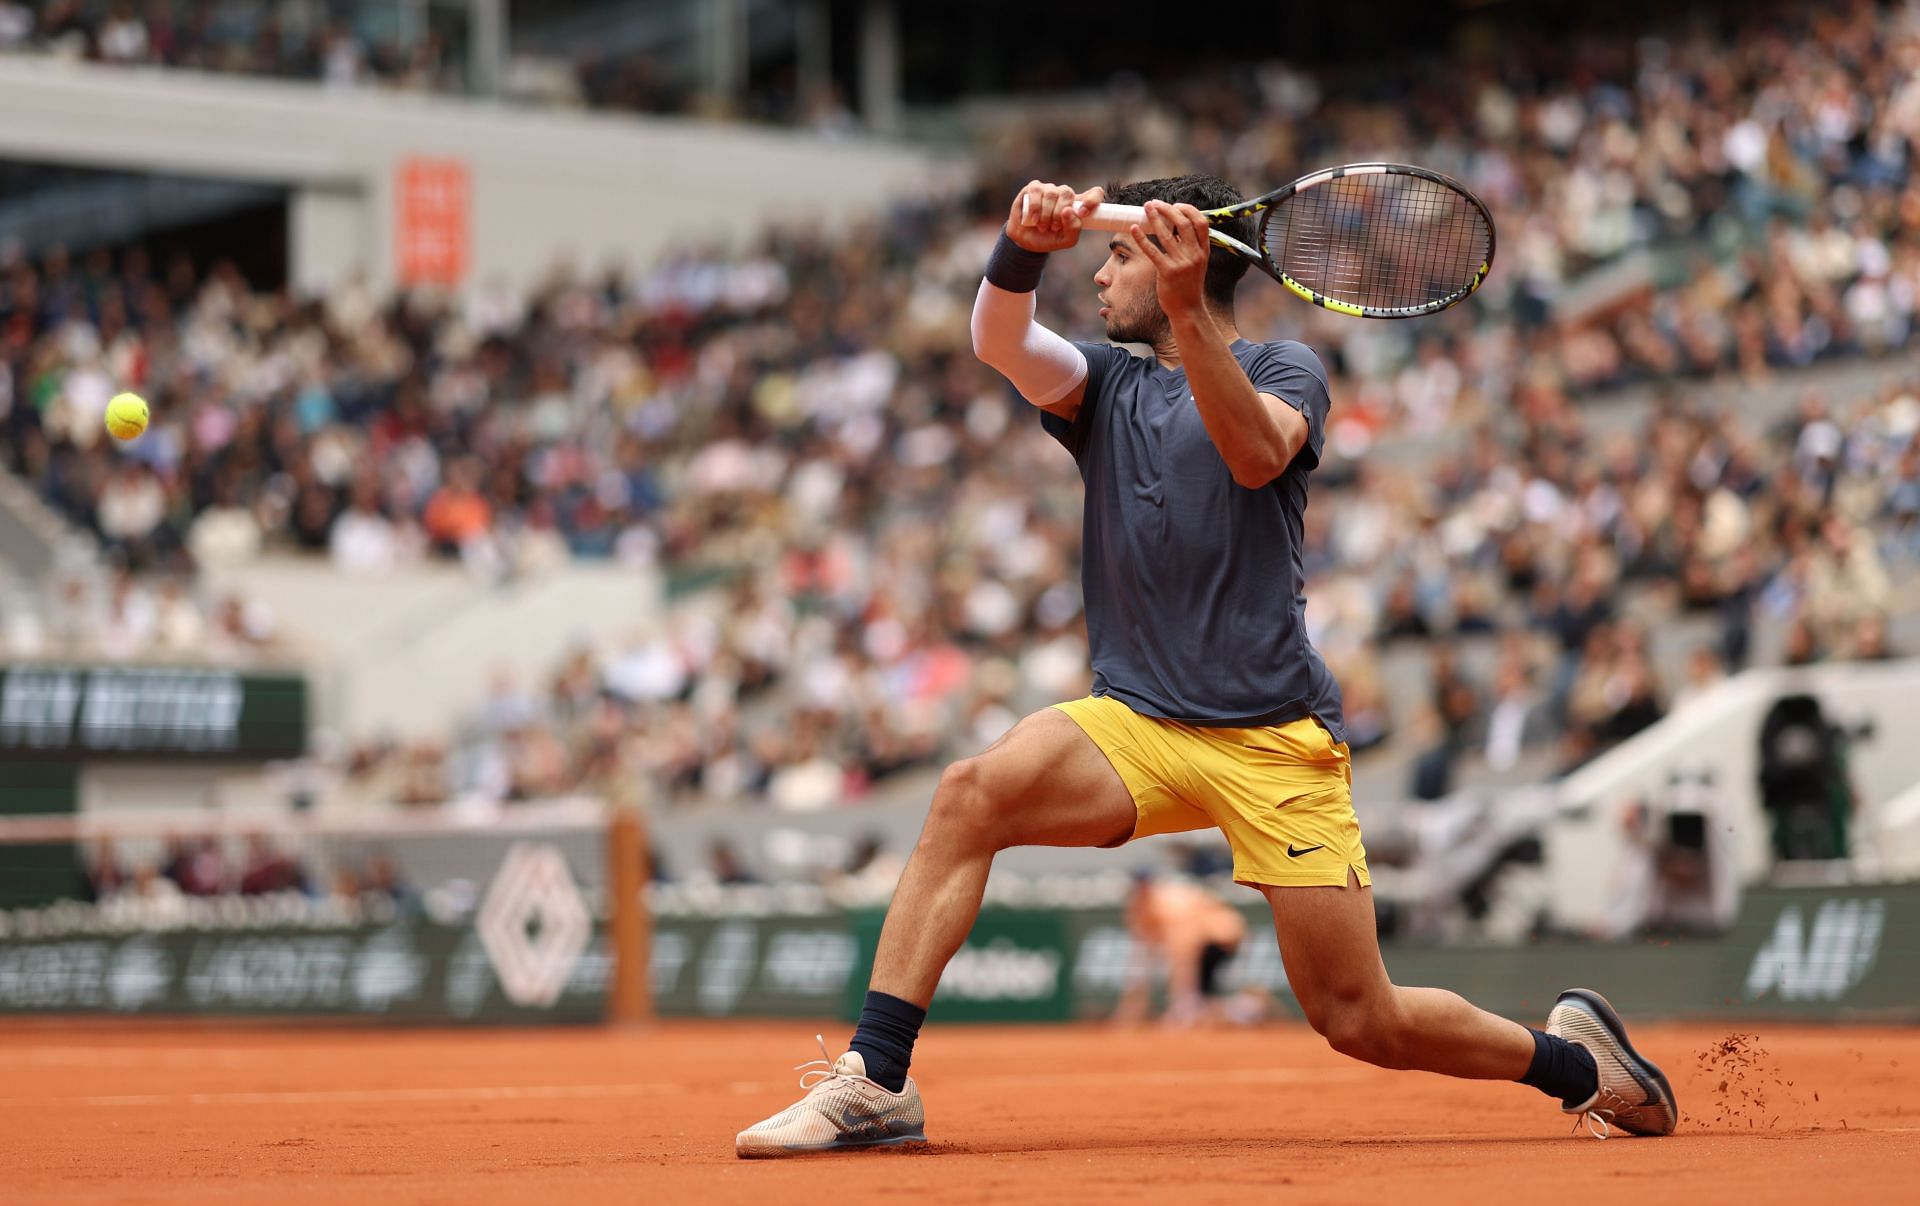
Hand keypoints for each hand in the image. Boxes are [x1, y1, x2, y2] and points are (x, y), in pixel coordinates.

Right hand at [1006, 181, 1105, 252]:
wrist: (1025, 241)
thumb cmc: (1048, 239)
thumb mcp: (1065, 240)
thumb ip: (1073, 229)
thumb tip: (1069, 211)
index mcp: (1077, 205)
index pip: (1094, 193)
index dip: (1092, 199)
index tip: (1083, 213)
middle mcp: (1064, 195)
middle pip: (1068, 193)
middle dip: (1060, 213)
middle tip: (1055, 227)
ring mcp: (1049, 190)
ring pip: (1052, 194)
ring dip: (1046, 214)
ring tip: (1043, 227)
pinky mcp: (1033, 188)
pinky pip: (1037, 192)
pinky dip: (1035, 208)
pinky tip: (1034, 219)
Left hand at [1131, 200, 1211, 317]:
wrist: (1188, 310)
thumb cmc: (1189, 286)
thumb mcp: (1196, 264)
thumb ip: (1190, 246)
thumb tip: (1175, 227)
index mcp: (1203, 251)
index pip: (1201, 222)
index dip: (1188, 209)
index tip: (1175, 204)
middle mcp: (1194, 255)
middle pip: (1183, 223)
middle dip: (1168, 209)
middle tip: (1154, 203)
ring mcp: (1181, 263)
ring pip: (1166, 234)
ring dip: (1154, 218)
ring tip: (1146, 208)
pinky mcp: (1167, 272)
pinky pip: (1152, 251)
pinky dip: (1142, 238)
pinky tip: (1134, 228)